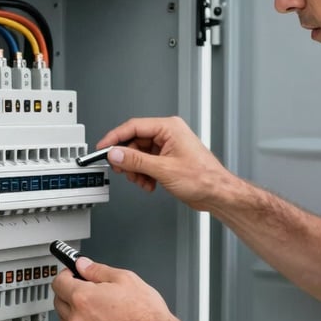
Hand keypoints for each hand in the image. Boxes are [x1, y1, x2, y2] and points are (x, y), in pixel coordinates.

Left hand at [52, 256, 178, 320]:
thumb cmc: (147, 315)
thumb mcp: (125, 279)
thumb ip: (98, 270)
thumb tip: (84, 265)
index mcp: (83, 298)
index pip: (58, 283)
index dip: (65, 274)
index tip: (71, 274)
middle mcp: (78, 320)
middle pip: (58, 301)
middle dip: (68, 292)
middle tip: (84, 288)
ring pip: (65, 320)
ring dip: (74, 311)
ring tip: (97, 307)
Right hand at [96, 115, 231, 210]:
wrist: (217, 193)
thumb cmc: (203, 178)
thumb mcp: (163, 169)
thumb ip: (136, 161)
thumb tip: (116, 154)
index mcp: (169, 128)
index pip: (134, 126)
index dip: (115, 137)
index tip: (102, 147)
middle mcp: (168, 134)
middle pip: (135, 142)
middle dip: (127, 159)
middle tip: (122, 170)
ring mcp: (168, 147)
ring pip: (139, 155)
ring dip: (136, 170)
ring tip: (142, 180)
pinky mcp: (168, 160)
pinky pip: (147, 163)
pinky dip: (144, 175)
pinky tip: (150, 184)